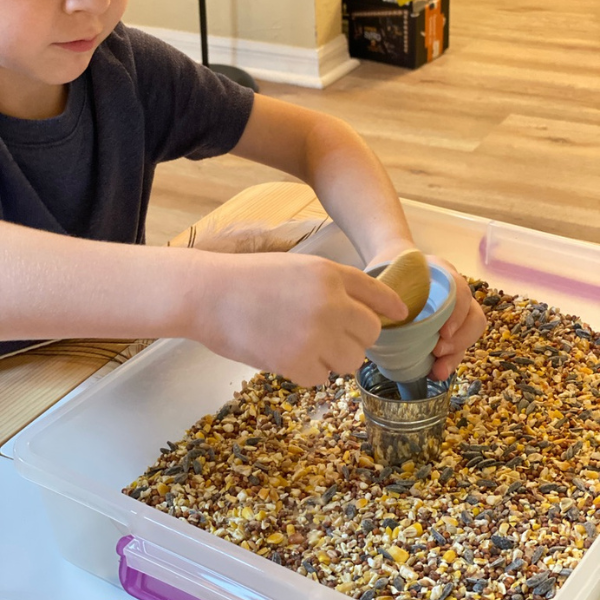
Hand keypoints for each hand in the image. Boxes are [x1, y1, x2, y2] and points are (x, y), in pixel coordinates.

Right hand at [194, 252, 407, 386]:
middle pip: (370, 334)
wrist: (207, 294)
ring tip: (304, 347)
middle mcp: (331, 303)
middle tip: (330, 338)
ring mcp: (316, 334)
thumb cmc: (246, 279)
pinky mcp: (297, 362)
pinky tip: (286, 357)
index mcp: (330, 274)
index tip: (400, 315)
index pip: (378, 294)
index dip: (392, 307)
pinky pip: (321, 378)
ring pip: (351, 360)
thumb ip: (329, 286)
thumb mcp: (296, 267)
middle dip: (355, 339)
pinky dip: (307, 372)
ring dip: (333, 358)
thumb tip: (354, 314)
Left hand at [365, 246, 485, 380]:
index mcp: (441, 274)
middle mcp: (454, 292)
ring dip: (456, 355)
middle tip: (438, 353)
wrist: (388, 270)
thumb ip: (386, 290)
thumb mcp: (386, 275)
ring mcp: (454, 311)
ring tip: (438, 371)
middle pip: (474, 316)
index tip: (444, 332)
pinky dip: (449, 361)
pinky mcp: (448, 329)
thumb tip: (378, 314)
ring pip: (469, 333)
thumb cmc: (388, 272)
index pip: (460, 291)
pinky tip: (434, 373)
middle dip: (461, 339)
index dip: (456, 312)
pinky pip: (457, 346)